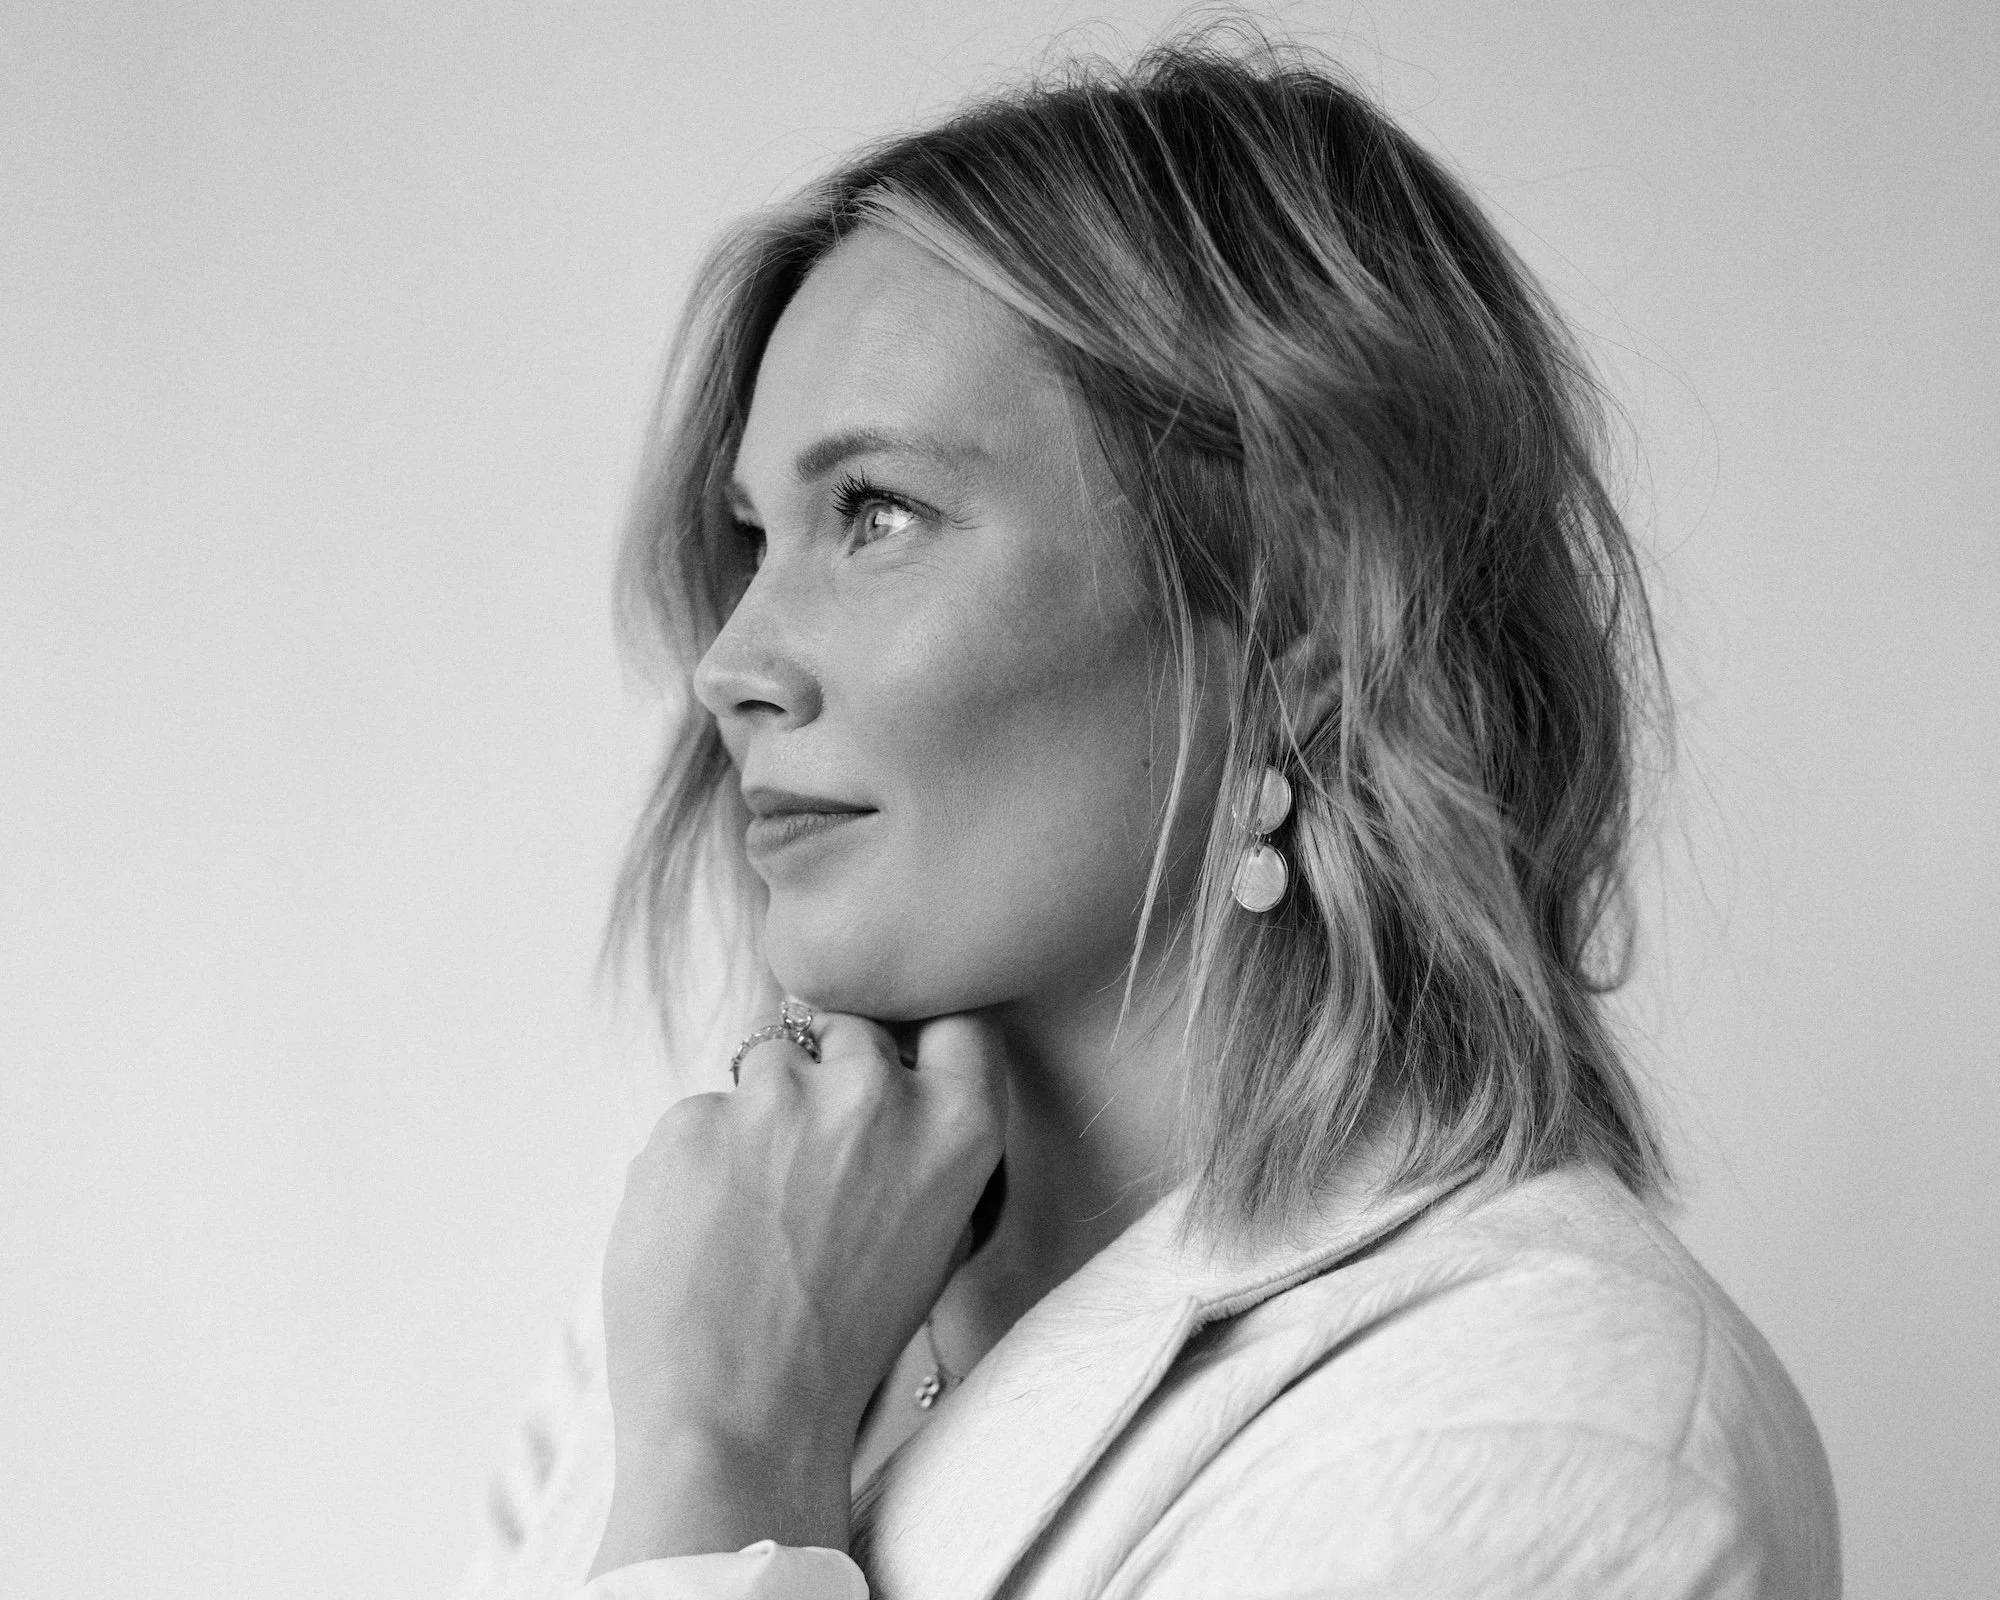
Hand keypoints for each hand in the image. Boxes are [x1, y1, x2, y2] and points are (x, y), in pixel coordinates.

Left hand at [589, 1010, 1007, 1572]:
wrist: (740, 1423)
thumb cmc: (844, 1350)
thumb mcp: (935, 1244)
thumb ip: (925, 1148)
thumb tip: (890, 1077)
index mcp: (957, 1127)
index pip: (955, 1025)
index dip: (917, 1047)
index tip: (893, 1075)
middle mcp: (875, 1094)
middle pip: (848, 1030)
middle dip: (826, 1078)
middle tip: (805, 1169)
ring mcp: (779, 1098)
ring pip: (765, 1064)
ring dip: (756, 1118)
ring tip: (751, 1219)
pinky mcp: (692, 1119)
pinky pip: (697, 1116)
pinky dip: (695, 1163)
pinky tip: (703, 1236)